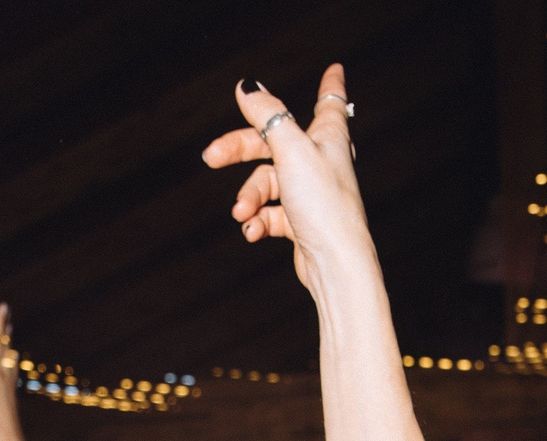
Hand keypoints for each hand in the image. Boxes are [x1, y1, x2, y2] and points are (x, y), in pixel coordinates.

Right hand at [0, 302, 22, 440]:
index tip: (3, 306)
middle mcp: (4, 377)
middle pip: (6, 347)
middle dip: (5, 329)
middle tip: (7, 313)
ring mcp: (10, 386)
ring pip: (11, 359)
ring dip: (8, 344)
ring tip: (9, 333)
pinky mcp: (11, 396)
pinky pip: (11, 371)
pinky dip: (10, 361)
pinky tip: (11, 365)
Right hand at [200, 64, 370, 293]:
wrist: (335, 263)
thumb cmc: (323, 205)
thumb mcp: (290, 150)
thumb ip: (267, 115)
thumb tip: (246, 86)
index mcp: (327, 136)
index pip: (330, 102)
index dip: (330, 84)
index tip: (335, 69)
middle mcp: (320, 161)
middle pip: (273, 142)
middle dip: (239, 150)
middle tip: (211, 156)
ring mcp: (310, 192)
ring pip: (266, 182)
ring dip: (248, 198)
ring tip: (242, 214)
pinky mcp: (300, 221)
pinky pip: (269, 213)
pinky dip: (256, 220)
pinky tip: (251, 230)